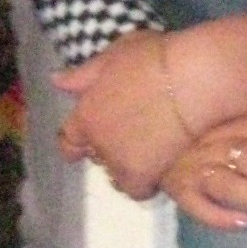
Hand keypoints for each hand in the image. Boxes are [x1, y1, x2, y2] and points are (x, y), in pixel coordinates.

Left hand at [54, 13, 246, 198]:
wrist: (190, 81)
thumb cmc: (154, 60)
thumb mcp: (113, 56)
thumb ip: (84, 74)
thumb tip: (56, 80)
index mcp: (85, 114)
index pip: (68, 140)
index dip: (77, 141)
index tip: (90, 139)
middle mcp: (97, 142)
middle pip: (96, 155)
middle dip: (107, 147)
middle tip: (132, 133)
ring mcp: (119, 161)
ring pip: (115, 175)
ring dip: (125, 166)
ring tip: (147, 152)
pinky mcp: (143, 175)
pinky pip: (136, 191)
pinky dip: (144, 184)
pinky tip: (157, 169)